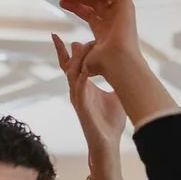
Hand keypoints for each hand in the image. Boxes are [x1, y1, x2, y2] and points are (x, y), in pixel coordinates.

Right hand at [54, 32, 126, 155]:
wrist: (108, 143)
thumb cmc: (110, 123)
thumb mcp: (115, 95)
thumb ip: (114, 80)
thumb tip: (122, 67)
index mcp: (84, 86)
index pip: (71, 65)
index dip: (64, 51)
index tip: (58, 36)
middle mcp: (77, 91)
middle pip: (66, 67)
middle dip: (62, 52)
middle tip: (62, 37)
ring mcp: (78, 99)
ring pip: (71, 75)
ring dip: (76, 60)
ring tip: (80, 46)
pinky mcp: (82, 108)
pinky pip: (78, 90)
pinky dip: (81, 78)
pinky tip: (85, 68)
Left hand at [57, 0, 141, 85]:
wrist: (117, 63)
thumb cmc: (101, 64)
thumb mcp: (79, 53)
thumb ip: (66, 48)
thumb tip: (54, 35)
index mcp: (103, 30)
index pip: (88, 11)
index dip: (74, 5)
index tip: (60, 1)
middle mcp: (113, 20)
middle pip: (94, 0)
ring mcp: (121, 12)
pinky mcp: (128, 6)